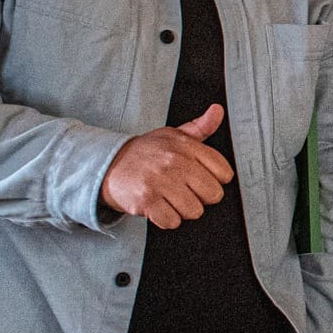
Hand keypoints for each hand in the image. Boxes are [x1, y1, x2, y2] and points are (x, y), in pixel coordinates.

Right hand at [100, 104, 233, 228]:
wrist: (109, 164)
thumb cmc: (146, 153)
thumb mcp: (173, 135)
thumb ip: (200, 127)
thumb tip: (217, 111)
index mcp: (186, 146)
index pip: (224, 172)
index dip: (216, 180)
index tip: (203, 179)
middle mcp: (175, 162)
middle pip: (213, 195)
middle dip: (201, 197)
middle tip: (186, 191)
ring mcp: (160, 181)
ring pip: (194, 211)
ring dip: (183, 210)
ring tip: (170, 198)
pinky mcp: (146, 200)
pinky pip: (172, 222)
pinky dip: (167, 219)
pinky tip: (159, 207)